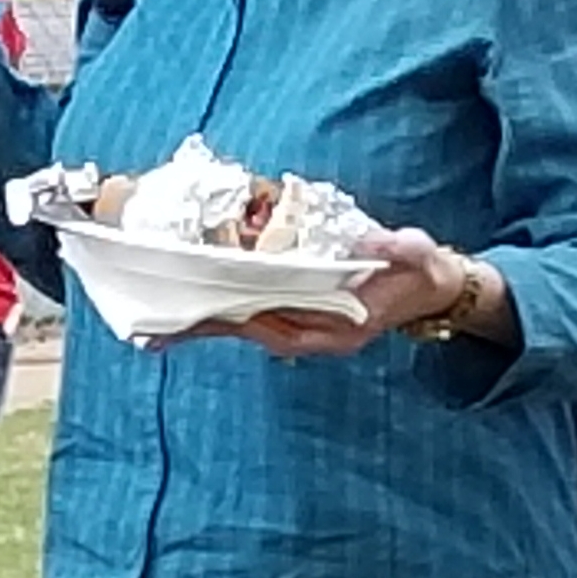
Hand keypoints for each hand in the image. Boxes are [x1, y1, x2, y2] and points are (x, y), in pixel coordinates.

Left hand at [168, 230, 469, 358]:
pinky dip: (216, 313)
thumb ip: (404, 250)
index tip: (203, 313)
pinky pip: (246, 314)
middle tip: (152, 329)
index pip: (278, 324)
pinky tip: (183, 312)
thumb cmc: (419, 272)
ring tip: (152, 329)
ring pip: (241, 326)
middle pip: (246, 330)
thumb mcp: (421, 257)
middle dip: (203, 328)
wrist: (425, 287)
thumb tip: (383, 243)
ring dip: (201, 324)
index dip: (240, 318)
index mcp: (335, 328)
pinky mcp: (289, 313)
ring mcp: (297, 326)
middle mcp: (309, 333)